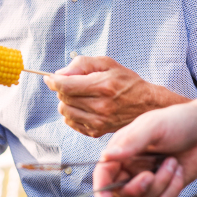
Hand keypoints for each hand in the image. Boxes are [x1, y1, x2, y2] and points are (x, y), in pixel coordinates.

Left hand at [44, 56, 187, 137]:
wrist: (147, 105)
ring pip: (65, 112)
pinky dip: (72, 114)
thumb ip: (81, 64)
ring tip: (79, 96)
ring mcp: (98, 122)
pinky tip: (83, 107)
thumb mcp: (107, 63)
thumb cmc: (127, 81)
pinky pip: (71, 123)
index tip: (49, 78)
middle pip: (63, 98)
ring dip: (66, 102)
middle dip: (63, 89)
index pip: (65, 86)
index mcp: (102, 86)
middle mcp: (100, 106)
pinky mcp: (97, 132)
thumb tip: (59, 74)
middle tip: (73, 84)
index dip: (53, 81)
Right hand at [92, 99, 196, 196]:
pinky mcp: (167, 186)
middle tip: (149, 176)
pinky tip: (179, 170)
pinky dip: (173, 188)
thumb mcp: (154, 126)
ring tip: (172, 162)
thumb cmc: (179, 121)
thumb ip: (131, 142)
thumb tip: (107, 156)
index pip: (104, 172)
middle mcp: (133, 166)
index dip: (101, 189)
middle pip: (122, 191)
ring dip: (161, 182)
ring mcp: (150, 177)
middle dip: (136, 188)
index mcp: (123, 149)